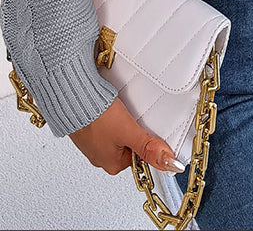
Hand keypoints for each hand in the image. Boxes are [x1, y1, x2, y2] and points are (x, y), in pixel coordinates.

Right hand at [69, 95, 184, 176]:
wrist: (73, 98)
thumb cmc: (95, 117)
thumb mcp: (129, 132)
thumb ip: (149, 147)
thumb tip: (169, 163)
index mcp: (112, 165)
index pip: (141, 157)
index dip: (145, 140)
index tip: (144, 128)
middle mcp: (101, 157)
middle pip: (130, 144)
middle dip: (133, 130)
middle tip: (131, 118)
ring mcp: (94, 142)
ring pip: (119, 133)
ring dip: (122, 122)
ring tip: (120, 112)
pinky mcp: (88, 129)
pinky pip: (107, 124)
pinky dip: (111, 116)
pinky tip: (111, 109)